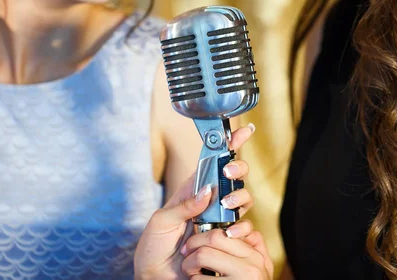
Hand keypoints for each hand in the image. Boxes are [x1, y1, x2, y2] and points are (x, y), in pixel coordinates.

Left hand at [134, 124, 255, 279]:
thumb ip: (184, 205)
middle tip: (229, 171)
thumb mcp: (161, 221)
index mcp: (190, 192)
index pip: (210, 164)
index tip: (243, 132)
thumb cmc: (153, 248)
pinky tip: (231, 230)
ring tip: (227, 204)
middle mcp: (208, 203)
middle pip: (232, 176)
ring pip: (242, 198)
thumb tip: (207, 191)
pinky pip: (244, 227)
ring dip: (240, 195)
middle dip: (237, 168)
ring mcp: (219, 220)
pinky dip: (242, 226)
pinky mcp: (226, 239)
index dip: (227, 147)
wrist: (157, 277)